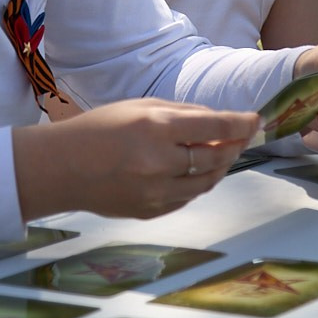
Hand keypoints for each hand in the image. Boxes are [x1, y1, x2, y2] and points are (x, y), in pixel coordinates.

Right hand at [12, 99, 257, 220]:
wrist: (62, 168)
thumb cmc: (99, 129)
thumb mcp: (139, 106)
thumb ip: (181, 113)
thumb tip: (217, 120)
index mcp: (156, 128)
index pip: (214, 128)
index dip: (240, 124)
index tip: (254, 120)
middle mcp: (159, 162)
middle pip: (216, 158)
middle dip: (235, 146)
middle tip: (242, 137)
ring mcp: (156, 192)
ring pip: (206, 182)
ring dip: (221, 168)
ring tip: (223, 155)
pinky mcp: (151, 211)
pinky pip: (187, 198)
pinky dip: (197, 184)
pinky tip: (196, 172)